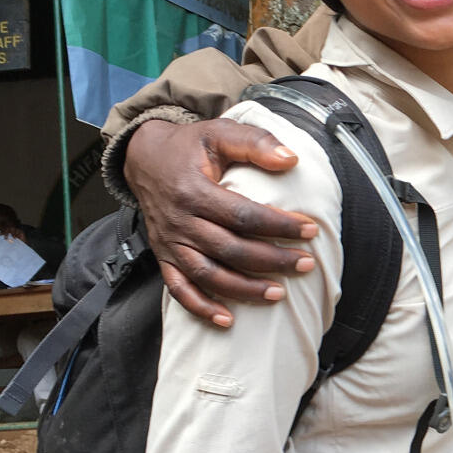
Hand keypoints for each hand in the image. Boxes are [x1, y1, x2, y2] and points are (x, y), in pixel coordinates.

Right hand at [125, 117, 317, 325]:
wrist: (142, 157)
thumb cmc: (188, 146)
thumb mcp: (219, 132)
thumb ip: (255, 142)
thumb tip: (290, 159)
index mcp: (194, 190)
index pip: (243, 215)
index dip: (278, 225)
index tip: (310, 230)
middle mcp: (180, 220)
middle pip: (230, 249)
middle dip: (271, 260)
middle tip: (305, 264)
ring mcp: (170, 242)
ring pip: (208, 274)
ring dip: (244, 289)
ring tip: (278, 294)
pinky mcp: (163, 256)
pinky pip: (178, 288)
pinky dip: (200, 307)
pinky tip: (226, 320)